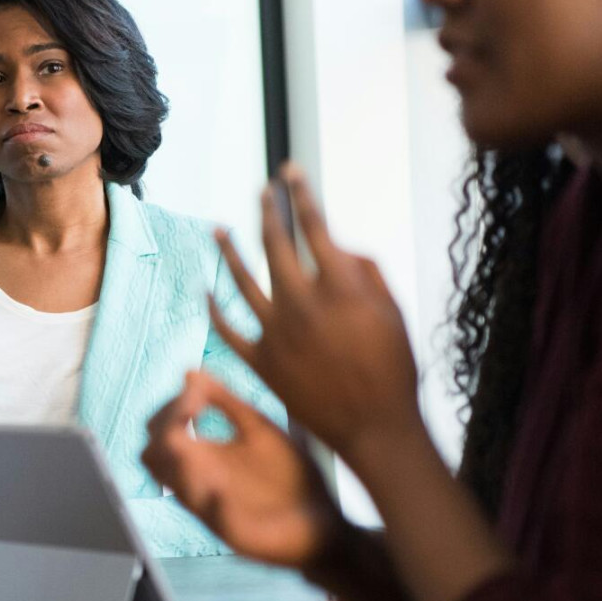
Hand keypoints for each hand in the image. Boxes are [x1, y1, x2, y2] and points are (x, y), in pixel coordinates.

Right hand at [143, 371, 348, 570]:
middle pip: (150, 456)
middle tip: (193, 410)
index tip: (196, 391)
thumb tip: (189, 371)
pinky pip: (215, 517)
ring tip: (198, 440)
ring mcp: (212, 507)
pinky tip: (226, 487)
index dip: (169, 407)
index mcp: (202, 456)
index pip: (158, 430)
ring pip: (172, 483)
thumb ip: (225, 402)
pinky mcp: (235, 533)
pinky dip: (216, 501)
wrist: (323, 520)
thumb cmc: (290, 475)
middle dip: (165, 427)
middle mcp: (199, 480)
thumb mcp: (258, 429)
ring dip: (178, 460)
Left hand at [213, 165, 424, 465]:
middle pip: (274, 245)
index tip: (289, 172)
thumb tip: (337, 247)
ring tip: (218, 231)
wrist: (376, 428)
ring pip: (242, 281)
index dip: (300, 194)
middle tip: (262, 192)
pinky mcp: (261, 362)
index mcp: (339, 285)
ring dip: (228, 252)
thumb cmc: (394, 368)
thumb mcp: (394, 311)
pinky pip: (228, 330)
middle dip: (267, 211)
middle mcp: (301, 303)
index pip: (313, 225)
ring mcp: (276, 333)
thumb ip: (366, 271)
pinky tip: (207, 291)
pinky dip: (215, 310)